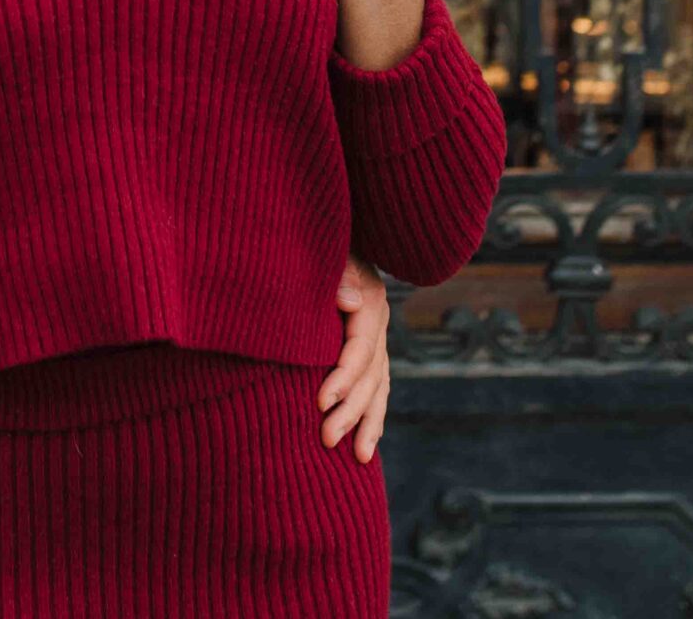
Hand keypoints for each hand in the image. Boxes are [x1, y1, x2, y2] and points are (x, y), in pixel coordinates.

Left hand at [319, 256, 391, 462]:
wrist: (323, 236)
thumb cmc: (314, 242)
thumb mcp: (329, 252)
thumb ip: (338, 275)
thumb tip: (351, 303)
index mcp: (370, 301)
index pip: (360, 350)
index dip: (342, 377)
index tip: (319, 402)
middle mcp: (378, 324)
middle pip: (371, 376)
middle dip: (351, 410)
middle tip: (326, 438)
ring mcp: (377, 339)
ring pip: (379, 388)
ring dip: (367, 423)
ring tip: (357, 457)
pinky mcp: (370, 351)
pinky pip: (378, 388)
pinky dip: (373, 416)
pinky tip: (367, 445)